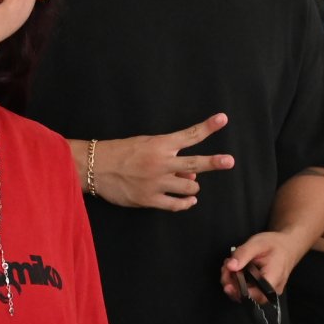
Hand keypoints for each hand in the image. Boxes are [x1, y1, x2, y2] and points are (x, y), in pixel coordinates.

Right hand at [86, 115, 233, 210]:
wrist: (94, 167)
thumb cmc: (120, 153)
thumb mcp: (144, 144)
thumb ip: (168, 155)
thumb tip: (191, 173)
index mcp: (160, 145)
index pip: (189, 135)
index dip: (208, 126)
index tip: (223, 118)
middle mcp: (161, 163)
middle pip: (195, 163)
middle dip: (214, 162)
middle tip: (229, 161)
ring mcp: (156, 182)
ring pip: (189, 188)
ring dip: (192, 187)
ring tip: (188, 184)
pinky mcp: (149, 199)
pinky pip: (176, 205)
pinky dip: (186, 203)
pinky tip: (189, 201)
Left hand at [223, 231, 299, 301]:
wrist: (287, 247)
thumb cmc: (275, 244)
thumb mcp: (258, 243)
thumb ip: (243, 254)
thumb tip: (230, 267)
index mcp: (273, 278)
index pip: (255, 294)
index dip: (238, 289)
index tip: (229, 274)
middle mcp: (271, 290)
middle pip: (248, 297)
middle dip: (231, 284)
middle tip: (226, 267)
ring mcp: (267, 292)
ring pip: (245, 295)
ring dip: (232, 282)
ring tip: (230, 266)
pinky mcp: (261, 290)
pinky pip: (247, 291)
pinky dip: (237, 282)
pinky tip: (235, 270)